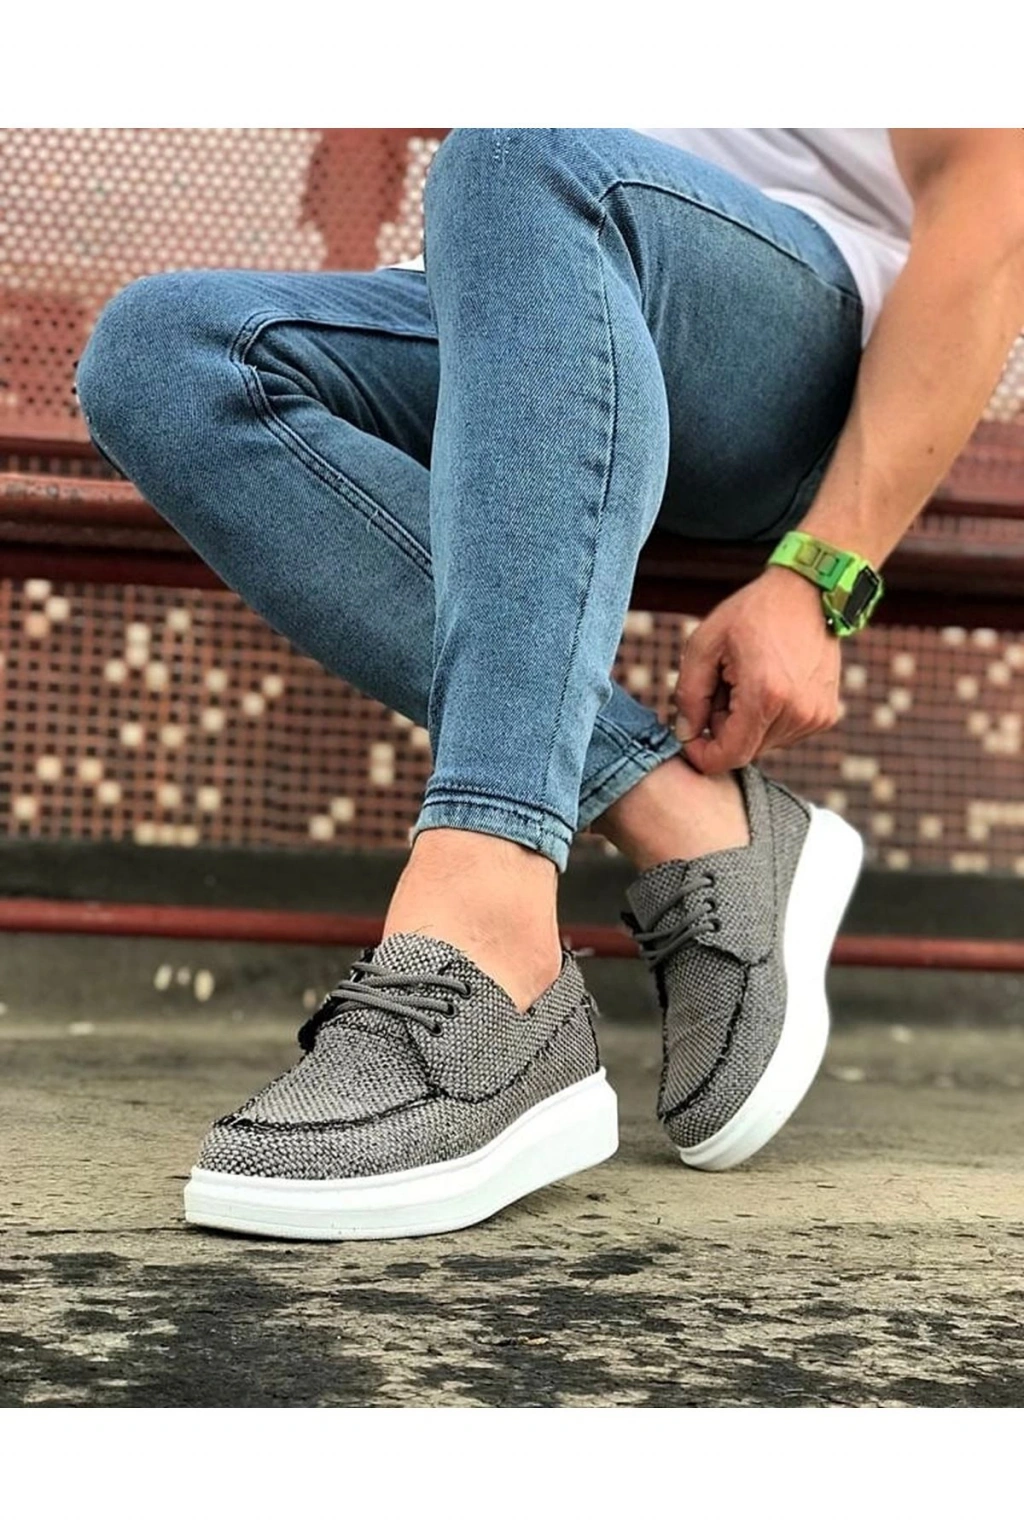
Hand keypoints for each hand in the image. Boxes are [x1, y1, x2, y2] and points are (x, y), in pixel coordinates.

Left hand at [675, 565, 841, 773]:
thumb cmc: (752, 614)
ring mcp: (816, 716)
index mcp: (765, 695)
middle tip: (721, 688)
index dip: (703, 754)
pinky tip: (769, 685)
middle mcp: (797, 712)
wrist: (808, 593)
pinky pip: (784, 734)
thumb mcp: (704, 644)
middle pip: (745, 751)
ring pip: (764, 745)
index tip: (690, 735)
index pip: (729, 756)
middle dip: (724, 729)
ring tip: (745, 682)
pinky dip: (768, 719)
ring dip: (746, 724)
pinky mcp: (826, 715)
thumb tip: (686, 735)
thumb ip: (688, 695)